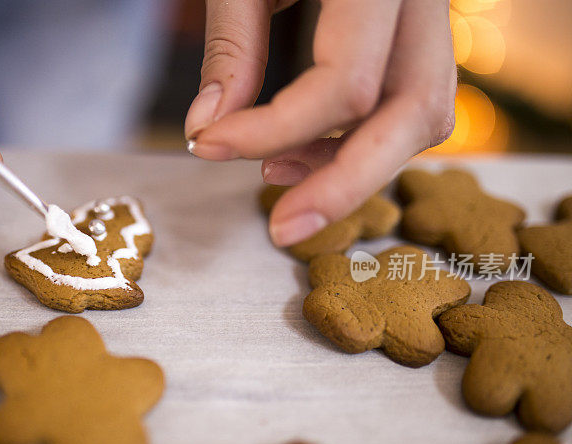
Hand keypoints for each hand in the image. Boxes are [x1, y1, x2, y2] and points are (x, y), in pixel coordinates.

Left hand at [185, 0, 455, 246]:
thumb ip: (232, 42)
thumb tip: (208, 129)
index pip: (346, 84)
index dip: (270, 129)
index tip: (204, 144)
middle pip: (416, 114)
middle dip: (344, 184)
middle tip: (282, 229)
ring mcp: (431, 12)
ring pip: (423, 116)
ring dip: (353, 164)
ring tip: (275, 177)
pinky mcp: (416, 31)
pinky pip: (408, 101)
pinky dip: (356, 138)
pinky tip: (298, 151)